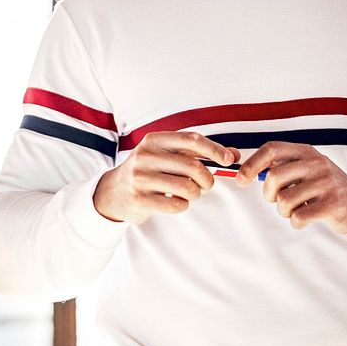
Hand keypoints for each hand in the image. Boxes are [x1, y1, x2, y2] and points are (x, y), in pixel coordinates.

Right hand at [93, 131, 240, 224]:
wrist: (113, 192)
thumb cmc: (149, 170)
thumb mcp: (167, 155)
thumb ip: (198, 153)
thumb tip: (233, 155)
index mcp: (155, 140)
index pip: (192, 140)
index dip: (215, 149)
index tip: (229, 160)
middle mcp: (146, 156)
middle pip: (193, 166)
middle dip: (208, 178)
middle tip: (207, 184)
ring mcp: (141, 178)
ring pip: (187, 187)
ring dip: (196, 193)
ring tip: (191, 193)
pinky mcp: (140, 199)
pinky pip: (176, 205)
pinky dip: (183, 205)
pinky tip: (177, 202)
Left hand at [235, 141, 346, 234]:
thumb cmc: (325, 187)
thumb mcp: (307, 168)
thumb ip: (283, 167)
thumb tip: (247, 172)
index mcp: (306, 152)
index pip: (272, 149)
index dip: (252, 164)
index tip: (240, 180)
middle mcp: (316, 163)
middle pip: (274, 177)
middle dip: (269, 195)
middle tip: (279, 201)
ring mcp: (326, 183)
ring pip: (284, 201)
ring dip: (284, 212)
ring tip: (296, 210)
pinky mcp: (333, 204)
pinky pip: (299, 217)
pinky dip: (296, 222)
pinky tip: (305, 219)